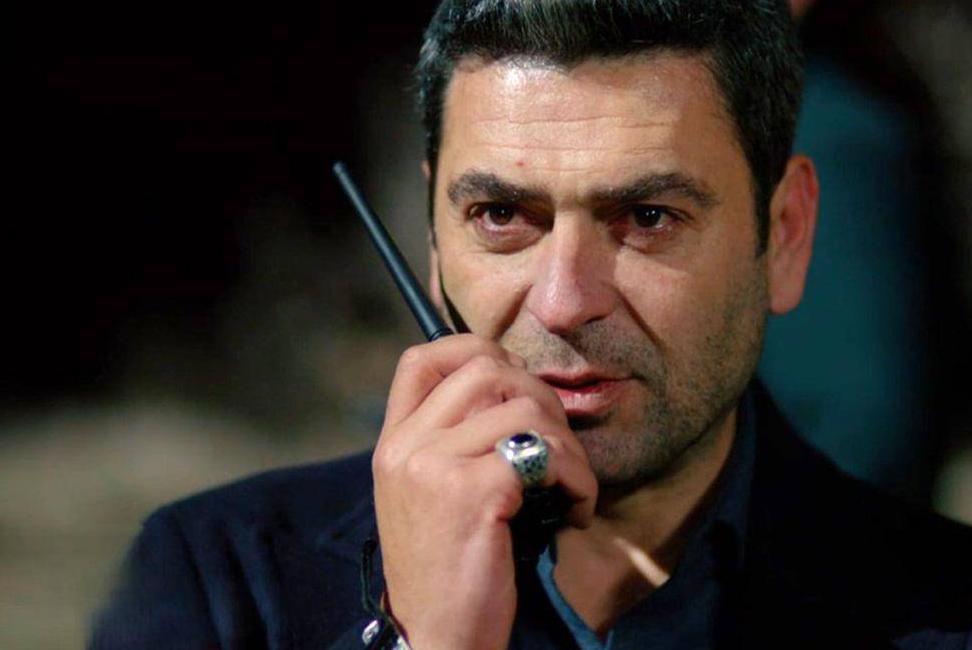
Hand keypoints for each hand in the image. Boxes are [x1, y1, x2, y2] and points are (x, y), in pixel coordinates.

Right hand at [372, 335, 596, 649]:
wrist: (438, 639)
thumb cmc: (451, 573)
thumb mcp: (433, 497)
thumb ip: (455, 442)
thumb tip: (520, 392)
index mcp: (393, 443)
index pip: (423, 358)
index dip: (476, 350)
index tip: (516, 386)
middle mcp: (405, 446)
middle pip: (488, 370)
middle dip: (542, 401)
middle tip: (559, 452)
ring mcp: (433, 465)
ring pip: (525, 407)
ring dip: (568, 447)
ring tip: (570, 490)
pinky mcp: (471, 492)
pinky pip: (545, 456)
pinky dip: (578, 481)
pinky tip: (575, 513)